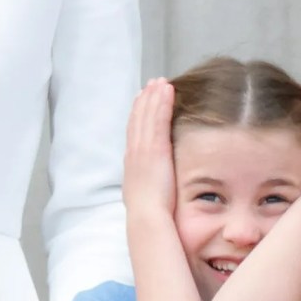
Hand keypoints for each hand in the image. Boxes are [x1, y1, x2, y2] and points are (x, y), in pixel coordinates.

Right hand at [124, 78, 176, 217]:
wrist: (148, 219)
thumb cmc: (152, 215)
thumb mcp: (149, 196)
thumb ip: (154, 186)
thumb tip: (160, 186)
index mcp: (133, 165)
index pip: (135, 134)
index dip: (138, 116)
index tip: (143, 102)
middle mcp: (134, 154)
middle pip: (138, 120)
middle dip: (144, 101)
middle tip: (151, 84)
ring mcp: (142, 150)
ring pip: (146, 115)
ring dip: (152, 97)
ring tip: (160, 82)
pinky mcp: (154, 149)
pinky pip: (157, 119)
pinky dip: (160, 102)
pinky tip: (167, 89)